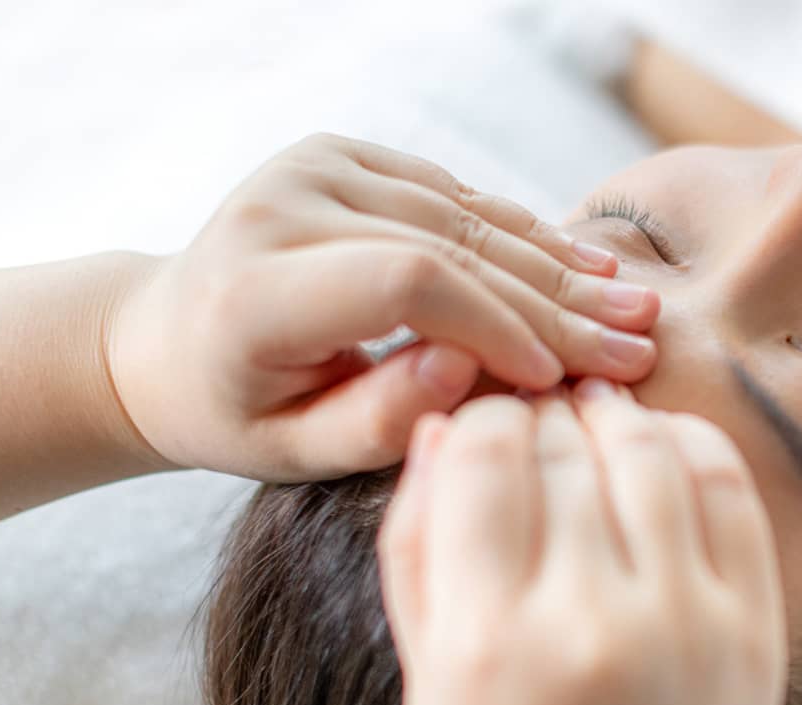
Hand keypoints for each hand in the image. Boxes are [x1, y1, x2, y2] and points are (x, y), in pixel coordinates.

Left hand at [106, 133, 659, 481]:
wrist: (166, 337)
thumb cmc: (236, 412)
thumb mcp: (293, 452)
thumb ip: (380, 421)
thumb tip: (470, 367)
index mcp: (258, 284)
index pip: (407, 283)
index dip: (499, 326)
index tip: (560, 380)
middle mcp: (284, 205)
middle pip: (450, 246)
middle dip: (552, 305)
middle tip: (635, 347)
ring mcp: (316, 167)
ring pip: (467, 216)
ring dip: (557, 266)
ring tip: (632, 306)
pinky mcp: (345, 154)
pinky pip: (457, 195)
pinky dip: (525, 233)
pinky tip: (587, 264)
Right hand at [377, 381, 787, 704]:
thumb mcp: (428, 693)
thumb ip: (415, 556)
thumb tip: (437, 430)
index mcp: (487, 645)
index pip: (480, 454)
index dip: (475, 418)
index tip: (479, 428)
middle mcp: (591, 623)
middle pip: (562, 442)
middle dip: (538, 413)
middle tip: (533, 416)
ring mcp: (686, 623)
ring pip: (647, 448)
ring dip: (611, 415)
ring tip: (590, 416)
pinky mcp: (756, 629)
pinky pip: (730, 488)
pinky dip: (691, 444)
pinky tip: (659, 448)